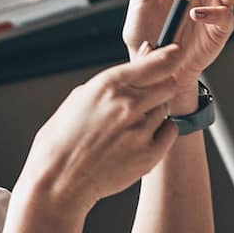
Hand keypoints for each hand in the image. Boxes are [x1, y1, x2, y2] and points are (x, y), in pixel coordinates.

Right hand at [20, 45, 192, 215]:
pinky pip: (170, 132)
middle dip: (160, 85)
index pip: (155, 63)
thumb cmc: (63, 139)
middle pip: (168, 83)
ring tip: (128, 125)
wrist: (58, 180)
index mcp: (108, 86)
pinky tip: (139, 137)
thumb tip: (144, 56)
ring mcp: (140, 130)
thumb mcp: (81, 98)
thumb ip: (115, 79)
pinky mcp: (148, 155)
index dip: (169, 55)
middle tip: (146, 96)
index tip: (175, 52)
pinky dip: (160, 132)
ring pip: (165, 108)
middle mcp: (127, 104)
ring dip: (154, 111)